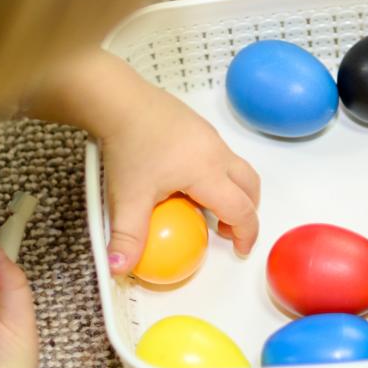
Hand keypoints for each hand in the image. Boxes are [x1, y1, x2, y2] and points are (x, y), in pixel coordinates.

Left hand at [99, 84, 260, 274]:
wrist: (117, 99)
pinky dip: (218, 175)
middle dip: (248, 211)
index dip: (246, 234)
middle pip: (250, 186)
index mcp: (208, 172)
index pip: (241, 210)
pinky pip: (221, 155)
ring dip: (234, 192)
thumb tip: (120, 268)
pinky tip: (185, 180)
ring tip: (207, 207)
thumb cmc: (127, 145)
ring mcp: (210, 136)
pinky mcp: (198, 126)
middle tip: (228, 230)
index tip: (239, 250)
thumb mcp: (126, 198)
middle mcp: (217, 153)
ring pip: (237, 168)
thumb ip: (128, 237)